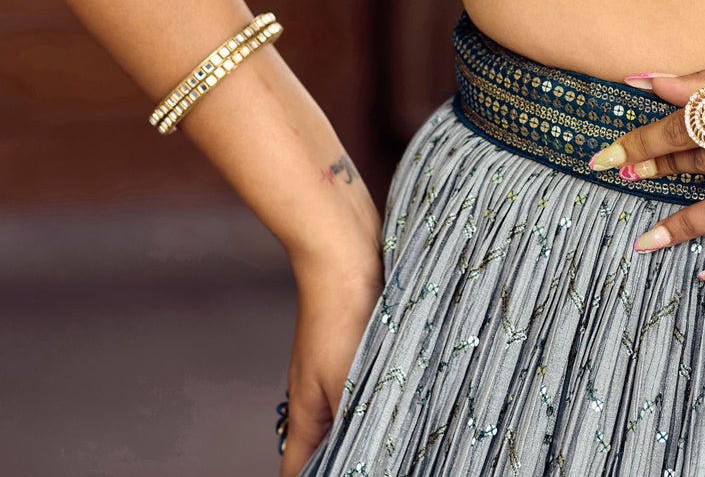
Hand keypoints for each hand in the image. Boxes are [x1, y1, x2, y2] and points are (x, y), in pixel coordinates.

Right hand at [279, 246, 383, 475]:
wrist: (344, 250)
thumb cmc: (341, 315)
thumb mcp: (346, 384)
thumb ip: (350, 428)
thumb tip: (357, 461)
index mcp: (306, 414)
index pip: (297, 471)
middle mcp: (316, 395)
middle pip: (325, 446)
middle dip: (349, 458)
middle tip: (389, 460)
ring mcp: (336, 368)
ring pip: (350, 413)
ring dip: (371, 424)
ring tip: (402, 438)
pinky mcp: (358, 343)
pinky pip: (366, 380)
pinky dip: (382, 392)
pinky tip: (407, 393)